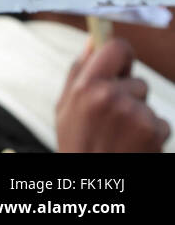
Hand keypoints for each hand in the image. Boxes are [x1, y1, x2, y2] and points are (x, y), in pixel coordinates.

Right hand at [55, 36, 169, 151]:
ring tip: (120, 134)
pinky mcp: (153, 131)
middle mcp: (111, 96)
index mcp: (86, 86)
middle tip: (111, 117)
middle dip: (128, 94)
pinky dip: (151, 133)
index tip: (120, 66)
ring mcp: (135, 114)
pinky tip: (133, 145)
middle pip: (135, 80)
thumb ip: (79, 72)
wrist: (95, 181)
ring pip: (147, 102)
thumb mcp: (65, 107)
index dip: (121, 56)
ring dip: (139, 115)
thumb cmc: (77, 143)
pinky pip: (159, 121)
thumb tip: (92, 42)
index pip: (115, 47)